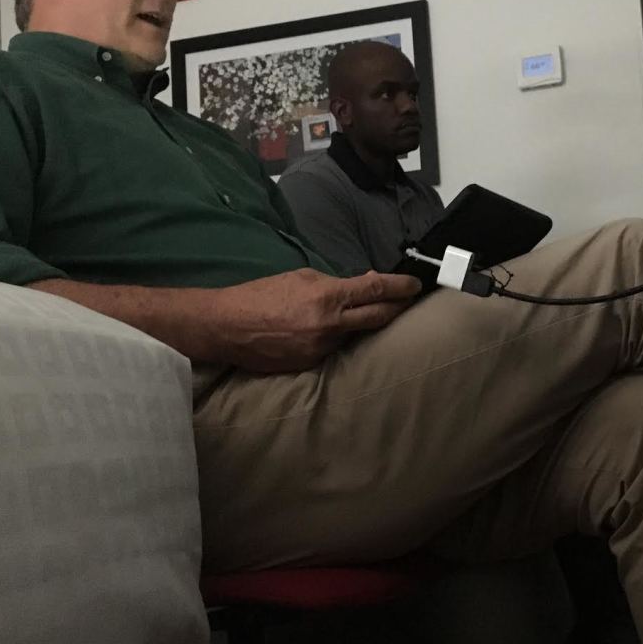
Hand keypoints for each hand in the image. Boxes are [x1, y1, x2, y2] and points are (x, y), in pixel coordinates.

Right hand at [211, 268, 420, 371]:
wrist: (226, 327)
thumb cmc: (261, 296)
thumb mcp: (302, 278)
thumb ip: (338, 283)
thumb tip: (367, 284)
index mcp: (327, 298)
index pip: (376, 291)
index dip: (401, 287)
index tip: (416, 285)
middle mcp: (330, 326)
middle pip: (379, 318)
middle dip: (398, 308)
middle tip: (408, 302)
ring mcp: (322, 349)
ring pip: (354, 334)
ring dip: (358, 324)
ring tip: (348, 315)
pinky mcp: (311, 365)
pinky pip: (333, 349)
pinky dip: (335, 338)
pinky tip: (320, 332)